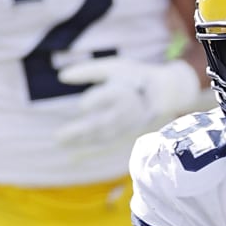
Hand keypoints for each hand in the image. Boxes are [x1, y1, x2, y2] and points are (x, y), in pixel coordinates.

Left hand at [54, 57, 202, 148]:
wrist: (167, 94)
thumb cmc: (136, 77)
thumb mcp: (115, 68)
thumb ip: (89, 71)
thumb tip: (61, 76)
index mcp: (127, 92)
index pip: (112, 98)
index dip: (98, 102)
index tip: (82, 107)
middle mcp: (128, 113)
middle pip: (104, 124)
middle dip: (82, 132)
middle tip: (59, 137)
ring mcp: (129, 129)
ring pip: (104, 138)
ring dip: (82, 143)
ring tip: (60, 143)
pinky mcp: (128, 138)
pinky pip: (108, 148)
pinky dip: (91, 154)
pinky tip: (73, 158)